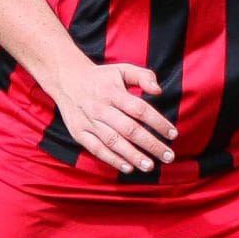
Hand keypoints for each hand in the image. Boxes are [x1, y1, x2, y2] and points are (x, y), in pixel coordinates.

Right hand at [42, 60, 175, 173]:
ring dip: (133, 155)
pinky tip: (128, 167)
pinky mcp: (79, 132)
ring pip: (113, 142)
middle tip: (168, 156)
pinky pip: (96, 149)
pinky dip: (112, 159)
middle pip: (129, 129)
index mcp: (113, 92)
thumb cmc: (101, 77)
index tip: (173, 134)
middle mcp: (101, 108)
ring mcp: (89, 121)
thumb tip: (158, 91)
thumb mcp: (122, 70)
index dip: (158, 122)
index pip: (140, 110)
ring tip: (150, 166)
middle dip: (151, 144)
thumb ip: (143, 76)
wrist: (66, 79)